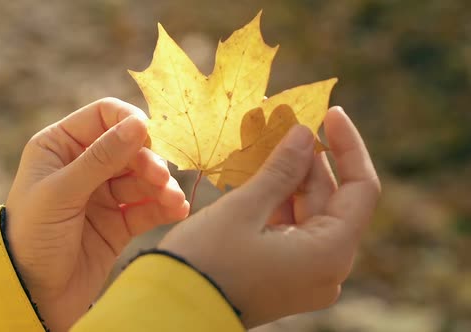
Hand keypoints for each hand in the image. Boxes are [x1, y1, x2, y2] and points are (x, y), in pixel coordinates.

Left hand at [5, 98, 189, 331]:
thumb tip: (139, 123)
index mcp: (60, 146)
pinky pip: (147, 208)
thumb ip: (100, 158)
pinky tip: (178, 210)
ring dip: (161, 186)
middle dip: (148, 161)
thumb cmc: (31, 236)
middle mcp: (83, 165)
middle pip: (129, 148)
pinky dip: (164, 207)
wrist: (30, 295)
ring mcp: (102, 195)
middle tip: (161, 178)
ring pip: (142, 178)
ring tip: (172, 200)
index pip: (103, 116)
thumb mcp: (61, 193)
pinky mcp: (118, 223)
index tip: (149, 138)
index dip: (128, 121)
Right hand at [159, 107, 380, 327]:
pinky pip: (293, 230)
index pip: (361, 189)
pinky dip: (280, 201)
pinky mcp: (286, 276)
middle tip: (288, 122)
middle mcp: (327, 268)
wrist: (172, 310)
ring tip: (270, 144)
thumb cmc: (206, 261)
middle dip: (310, 159)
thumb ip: (281, 169)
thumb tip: (304, 134)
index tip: (330, 113)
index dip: (349, 147)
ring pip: (310, 213)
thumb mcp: (244, 208)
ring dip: (291, 178)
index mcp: (329, 253)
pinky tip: (262, 175)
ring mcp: (307, 275)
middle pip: (333, 200)